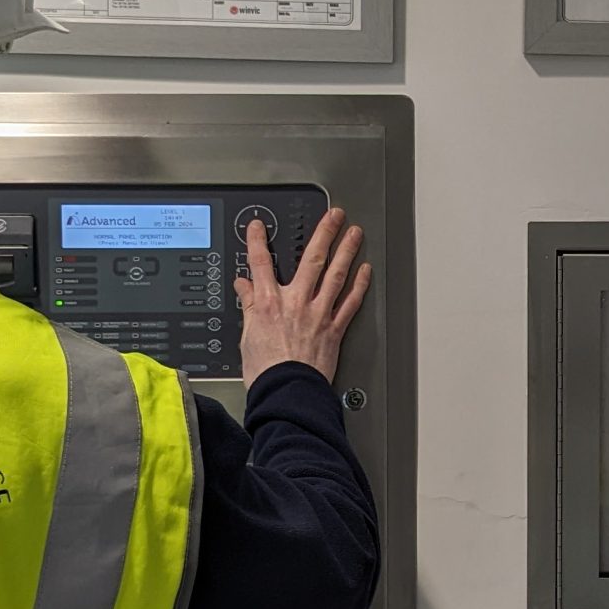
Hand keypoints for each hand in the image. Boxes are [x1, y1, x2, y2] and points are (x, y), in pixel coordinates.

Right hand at [233, 208, 370, 385]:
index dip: (259, 241)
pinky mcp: (334, 330)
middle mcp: (295, 304)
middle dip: (324, 233)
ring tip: (354, 233)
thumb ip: (248, 306)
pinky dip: (359, 285)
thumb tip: (243, 287)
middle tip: (334, 215)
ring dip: (347, 251)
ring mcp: (318, 315)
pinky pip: (350, 303)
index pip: (261, 263)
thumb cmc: (265, 373)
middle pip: (311, 260)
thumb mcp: (247, 336)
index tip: (259, 226)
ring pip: (336, 275)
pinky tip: (365, 271)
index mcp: (268, 304)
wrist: (286, 393)